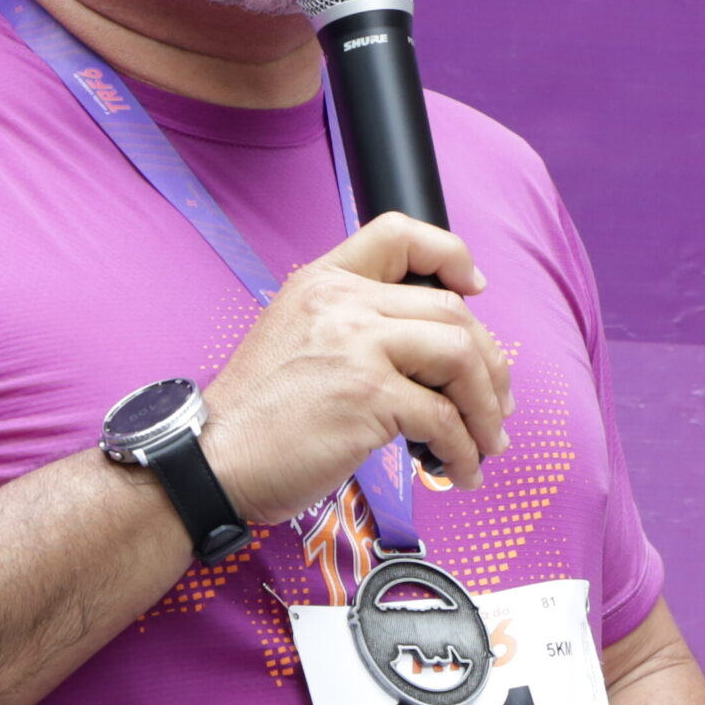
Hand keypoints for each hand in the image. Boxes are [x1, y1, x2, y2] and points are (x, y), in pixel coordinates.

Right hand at [198, 212, 512, 524]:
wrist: (210, 459)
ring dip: (484, 408)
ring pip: (460, 358)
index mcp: (322, 281)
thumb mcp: (295, 338)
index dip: (450, 255)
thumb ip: (352, 327)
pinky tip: (457, 470)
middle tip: (494, 405)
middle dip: (488, 363)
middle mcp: (341, 302)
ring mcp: (356, 346)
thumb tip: (433, 354)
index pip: (398, 234)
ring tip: (484, 444)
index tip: (475, 291)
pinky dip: (462, 450)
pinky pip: (443, 418)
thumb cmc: (255, 415)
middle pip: (450, 311)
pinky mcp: (367, 396)